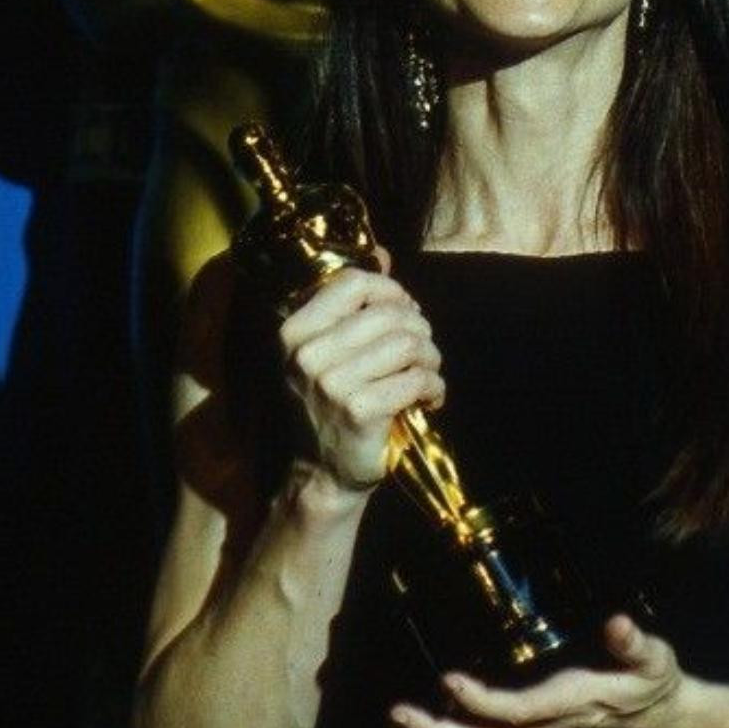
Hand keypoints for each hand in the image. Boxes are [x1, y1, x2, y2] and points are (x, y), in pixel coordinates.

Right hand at [279, 265, 444, 491]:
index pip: (352, 284)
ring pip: (408, 344)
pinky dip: (434, 387)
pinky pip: (417, 379)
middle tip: (422, 352)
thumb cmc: (331, 406)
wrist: (323, 475)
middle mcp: (307, 355)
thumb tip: (382, 252)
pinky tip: (430, 398)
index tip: (404, 311)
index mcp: (294, 332)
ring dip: (431, 359)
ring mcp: (332, 383)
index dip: (390, 291)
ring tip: (428, 374)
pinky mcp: (360, 411)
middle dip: (419, 330)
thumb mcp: (327, 351)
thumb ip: (351, 303)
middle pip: (389, 314)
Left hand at [389, 615, 689, 727]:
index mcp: (568, 706)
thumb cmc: (653, 685)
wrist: (662, 727)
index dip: (481, 702)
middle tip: (397, 714)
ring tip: (395, 727)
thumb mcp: (655, 659)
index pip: (518, 712)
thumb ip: (635, 643)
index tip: (448, 680)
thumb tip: (618, 622)